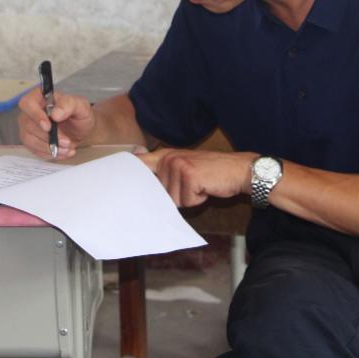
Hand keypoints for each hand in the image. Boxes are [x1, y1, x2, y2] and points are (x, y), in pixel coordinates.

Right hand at [17, 87, 93, 159]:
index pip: (27, 103)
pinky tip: (63, 152)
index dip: (35, 115)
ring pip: (30, 140)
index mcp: (39, 97)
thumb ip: (69, 105)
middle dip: (49, 137)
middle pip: (29, 125)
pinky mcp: (31, 142)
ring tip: (68, 149)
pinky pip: (35, 151)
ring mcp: (28, 128)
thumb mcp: (80, 105)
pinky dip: (50, 154)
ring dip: (49, 148)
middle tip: (67, 142)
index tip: (49, 126)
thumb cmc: (79, 113)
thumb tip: (55, 114)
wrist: (81, 129)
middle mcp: (30, 112)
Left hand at [138, 149, 255, 206]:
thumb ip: (165, 172)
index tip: (119, 185)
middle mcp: (169, 159)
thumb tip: (143, 182)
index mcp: (165, 155)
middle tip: (192, 185)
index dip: (129, 174)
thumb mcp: (186, 166)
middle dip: (176, 195)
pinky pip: (186, 202)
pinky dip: (198, 200)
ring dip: (188, 198)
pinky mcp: (189, 177)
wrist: (238, 169)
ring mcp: (178, 166)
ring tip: (200, 185)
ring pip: (172, 200)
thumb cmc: (212, 172)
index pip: (138, 163)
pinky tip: (206, 187)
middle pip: (158, 192)